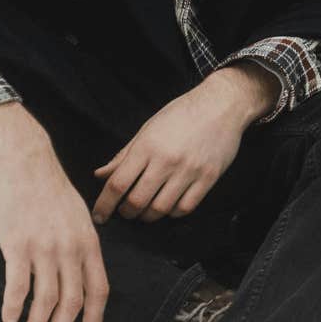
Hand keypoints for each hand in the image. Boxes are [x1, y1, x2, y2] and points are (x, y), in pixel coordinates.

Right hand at [0, 102, 108, 321]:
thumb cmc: (50, 189)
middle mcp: (70, 249)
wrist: (26, 163)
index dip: (94, 315)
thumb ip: (82, 243)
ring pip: (45, 299)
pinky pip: (17, 286)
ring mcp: (44, 249)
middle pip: (71, 301)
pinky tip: (8, 318)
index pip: (99, 288)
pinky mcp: (17, 246)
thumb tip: (82, 269)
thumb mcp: (79, 215)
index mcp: (89, 243)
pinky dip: (13, 307)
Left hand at [91, 64, 275, 223]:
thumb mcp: (148, 129)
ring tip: (146, 210)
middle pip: (137, 201)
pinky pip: (185, 208)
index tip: (100, 216)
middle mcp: (167, 160)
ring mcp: (189, 170)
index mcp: (147, 146)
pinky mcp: (208, 178)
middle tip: (125, 211)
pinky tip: (169, 205)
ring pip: (161, 209)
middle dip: (126, 213)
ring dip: (148, 216)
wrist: (221, 105)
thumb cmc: (182, 114)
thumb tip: (100, 175)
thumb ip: (124, 155)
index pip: (117, 184)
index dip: (104, 205)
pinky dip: (172, 213)